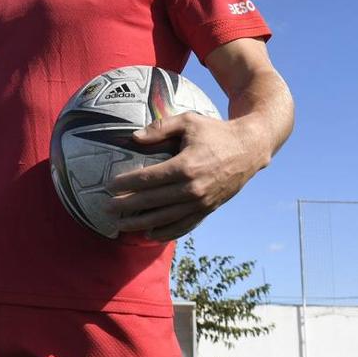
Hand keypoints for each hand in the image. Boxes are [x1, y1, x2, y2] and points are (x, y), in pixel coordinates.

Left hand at [104, 111, 272, 240]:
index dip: (126, 183)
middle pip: (152, 201)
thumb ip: (160, 128)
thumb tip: (134, 137)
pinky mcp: (209, 210)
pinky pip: (185, 225)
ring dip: (142, 224)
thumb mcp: (188, 121)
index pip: (148, 179)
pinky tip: (150, 235)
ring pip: (166, 218)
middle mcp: (193, 188)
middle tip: (107, 208)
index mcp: (186, 166)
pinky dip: (167, 232)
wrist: (249, 148)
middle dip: (127, 206)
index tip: (109, 185)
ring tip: (122, 225)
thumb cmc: (215, 131)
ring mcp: (202, 202)